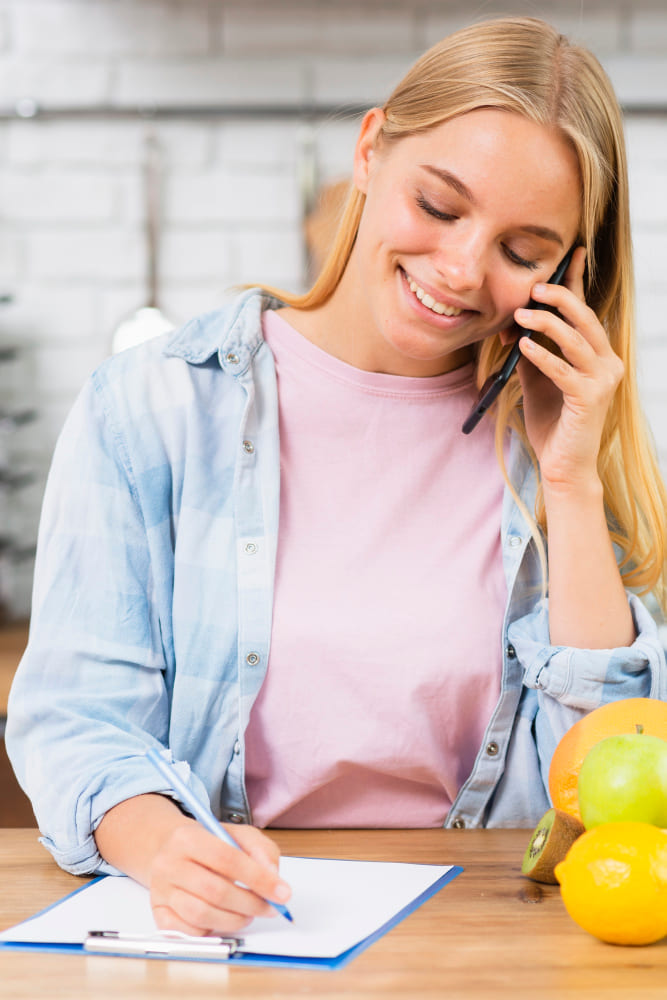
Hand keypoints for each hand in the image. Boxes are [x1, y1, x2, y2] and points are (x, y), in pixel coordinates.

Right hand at [148, 818, 291, 935]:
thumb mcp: (237, 834)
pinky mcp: (159, 913)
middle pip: (215, 890)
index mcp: (187, 837)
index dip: (258, 878)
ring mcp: (161, 891)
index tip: (282, 892)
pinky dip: (212, 929)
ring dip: (234, 920)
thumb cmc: (208, 843)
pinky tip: (223, 918)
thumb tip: (273, 878)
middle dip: (250, 903)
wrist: (169, 850)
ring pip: (201, 915)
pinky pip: (188, 931)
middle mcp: (168, 864)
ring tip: (248, 913)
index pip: (227, 859)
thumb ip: (260, 850)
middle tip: (270, 908)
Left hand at [512, 246, 623, 490]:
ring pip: (576, 339)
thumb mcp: (537, 380)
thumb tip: (512, 324)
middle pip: (585, 318)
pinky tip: (522, 346)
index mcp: (597, 355)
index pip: (586, 312)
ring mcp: (602, 380)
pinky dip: (542, 355)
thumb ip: (531, 352)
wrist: (562, 465)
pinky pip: (564, 369)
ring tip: (521, 314)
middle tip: (534, 286)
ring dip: (546, 323)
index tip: (571, 254)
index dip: (578, 282)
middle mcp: (607, 363)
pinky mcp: (589, 398)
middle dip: (560, 296)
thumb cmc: (552, 423)